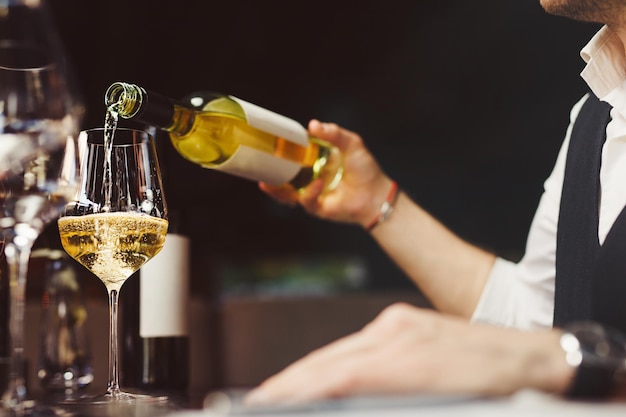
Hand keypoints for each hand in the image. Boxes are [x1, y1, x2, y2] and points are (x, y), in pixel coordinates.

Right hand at [245, 303, 573, 405]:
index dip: (295, 391)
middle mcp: (397, 332)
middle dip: (287, 385)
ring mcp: (399, 323)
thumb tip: (345, 397)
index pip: (336, 376)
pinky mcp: (404, 322)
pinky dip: (329, 365)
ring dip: (304, 375)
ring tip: (278, 393)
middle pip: (328, 363)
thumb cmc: (501, 395)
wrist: (538, 359)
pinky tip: (316, 376)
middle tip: (257, 402)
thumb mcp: (447, 406)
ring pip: (338, 353)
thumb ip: (381, 398)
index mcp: (407, 357)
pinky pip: (355, 346)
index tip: (265, 403)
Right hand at [259, 119, 393, 227]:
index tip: (267, 144)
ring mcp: (311, 193)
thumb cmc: (366, 169)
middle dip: (267, 174)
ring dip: (275, 190)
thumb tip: (312, 125)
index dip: (279, 152)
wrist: (376, 194)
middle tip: (258, 166)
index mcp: (314, 161)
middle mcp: (309, 177)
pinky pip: (306, 201)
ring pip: (286, 194)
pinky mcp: (317, 207)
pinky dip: (309, 193)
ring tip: (267, 183)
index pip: (291, 156)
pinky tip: (317, 184)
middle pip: (282, 177)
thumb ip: (333, 133)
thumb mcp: (351, 144)